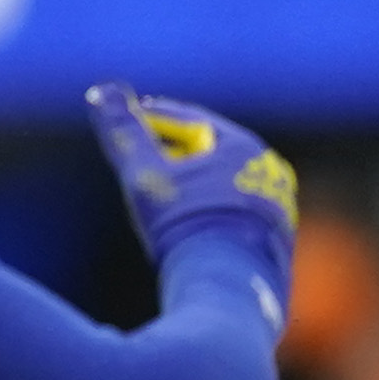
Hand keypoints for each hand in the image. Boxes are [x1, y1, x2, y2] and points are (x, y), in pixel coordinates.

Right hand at [89, 82, 294, 326]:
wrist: (228, 289)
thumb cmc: (185, 225)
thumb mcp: (144, 174)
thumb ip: (123, 131)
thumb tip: (100, 90)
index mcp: (243, 148)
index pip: (191, 121)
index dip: (155, 118)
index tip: (131, 118)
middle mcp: (268, 172)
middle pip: (213, 152)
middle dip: (179, 149)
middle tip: (148, 150)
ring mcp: (278, 208)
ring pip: (227, 184)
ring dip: (198, 182)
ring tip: (170, 189)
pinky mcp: (278, 240)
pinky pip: (239, 212)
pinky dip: (214, 210)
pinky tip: (194, 223)